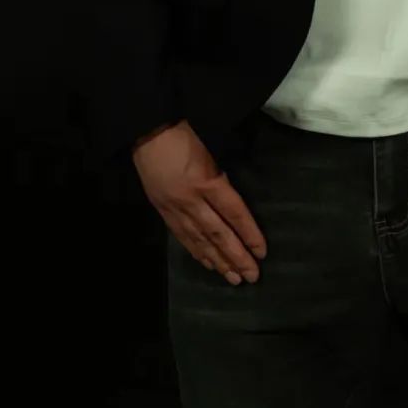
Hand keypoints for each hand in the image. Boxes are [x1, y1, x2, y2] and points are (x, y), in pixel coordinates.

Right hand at [132, 120, 267, 285]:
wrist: (145, 129)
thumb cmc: (183, 131)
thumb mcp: (209, 147)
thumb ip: (220, 174)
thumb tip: (234, 202)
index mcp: (206, 181)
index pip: (234, 213)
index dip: (249, 234)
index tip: (262, 252)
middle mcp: (190, 200)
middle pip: (218, 234)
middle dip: (236, 257)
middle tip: (252, 276)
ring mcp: (174, 208)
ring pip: (200, 240)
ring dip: (218, 261)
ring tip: (233, 278)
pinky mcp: (162, 210)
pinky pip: (182, 236)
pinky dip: (196, 252)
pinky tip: (207, 263)